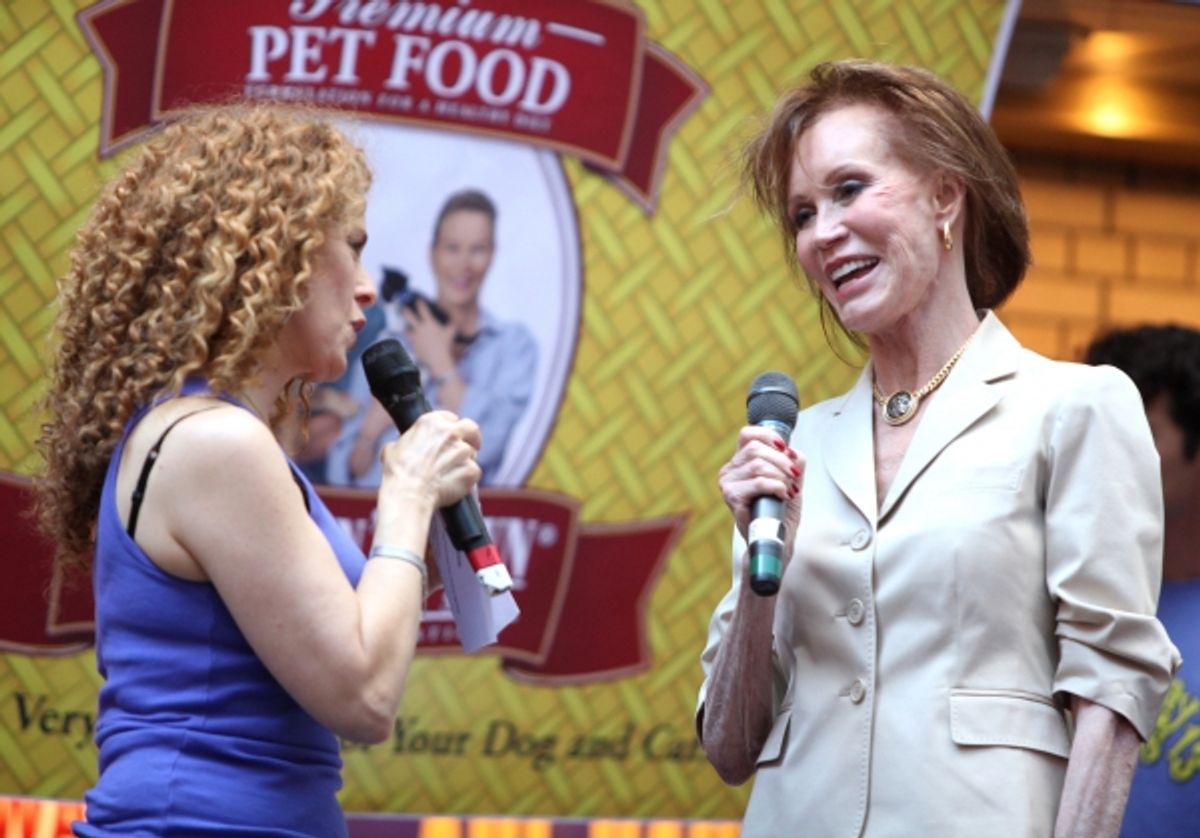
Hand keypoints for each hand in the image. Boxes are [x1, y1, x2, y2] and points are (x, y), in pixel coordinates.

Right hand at [378, 410, 481, 508]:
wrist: (408, 493)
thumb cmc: (398, 473)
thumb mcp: (394, 448)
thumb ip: (409, 441)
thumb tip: (408, 446)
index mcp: (432, 422)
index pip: (451, 418)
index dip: (451, 428)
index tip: (452, 436)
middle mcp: (451, 432)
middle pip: (471, 428)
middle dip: (471, 437)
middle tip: (470, 446)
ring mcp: (463, 451)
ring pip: (472, 454)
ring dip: (464, 462)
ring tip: (449, 475)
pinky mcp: (471, 469)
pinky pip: (474, 472)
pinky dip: (466, 479)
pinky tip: (453, 485)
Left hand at [402, 298, 456, 378]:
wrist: (438, 359)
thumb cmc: (445, 346)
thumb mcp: (451, 334)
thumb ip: (452, 326)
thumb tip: (454, 322)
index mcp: (429, 323)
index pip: (423, 309)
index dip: (420, 303)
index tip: (418, 300)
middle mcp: (420, 328)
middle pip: (409, 316)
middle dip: (405, 310)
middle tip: (404, 308)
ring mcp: (415, 337)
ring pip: (406, 329)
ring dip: (407, 327)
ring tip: (407, 326)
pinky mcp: (413, 345)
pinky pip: (409, 340)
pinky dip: (410, 339)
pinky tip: (411, 339)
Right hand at [718, 426, 803, 549]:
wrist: (775, 540)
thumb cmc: (780, 511)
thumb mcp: (791, 480)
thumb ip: (793, 462)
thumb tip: (793, 453)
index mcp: (740, 463)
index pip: (747, 434)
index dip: (768, 436)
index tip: (784, 448)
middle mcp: (729, 471)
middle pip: (756, 449)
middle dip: (782, 461)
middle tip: (793, 477)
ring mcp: (728, 484)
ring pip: (759, 465)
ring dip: (781, 477)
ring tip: (788, 490)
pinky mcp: (732, 498)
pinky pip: (759, 483)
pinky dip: (777, 487)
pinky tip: (782, 496)